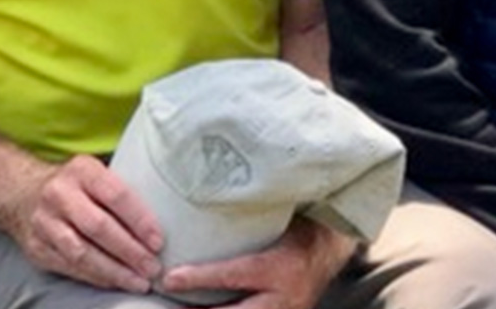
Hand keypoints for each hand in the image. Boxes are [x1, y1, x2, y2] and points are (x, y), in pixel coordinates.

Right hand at [10, 153, 164, 291]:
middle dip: (130, 251)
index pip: (116, 195)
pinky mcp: (36, 248)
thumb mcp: (93, 171)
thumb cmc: (73, 183)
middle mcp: (60, 195)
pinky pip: (70, 267)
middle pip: (99, 228)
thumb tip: (166, 205)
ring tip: (139, 281)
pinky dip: (95, 277)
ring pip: (82, 253)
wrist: (20, 191)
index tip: (158, 240)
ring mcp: (45, 223)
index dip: (139, 220)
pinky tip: (115, 282)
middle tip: (153, 267)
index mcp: (82, 170)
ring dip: (114, 271)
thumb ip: (118, 185)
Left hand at [161, 215, 356, 308]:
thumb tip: (206, 198)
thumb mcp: (277, 220)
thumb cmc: (297, 228)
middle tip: (167, 305)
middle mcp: (280, 299)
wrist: (328, 252)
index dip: (199, 278)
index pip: (233, 275)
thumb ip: (247, 219)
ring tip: (177, 308)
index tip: (170, 278)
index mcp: (279, 267)